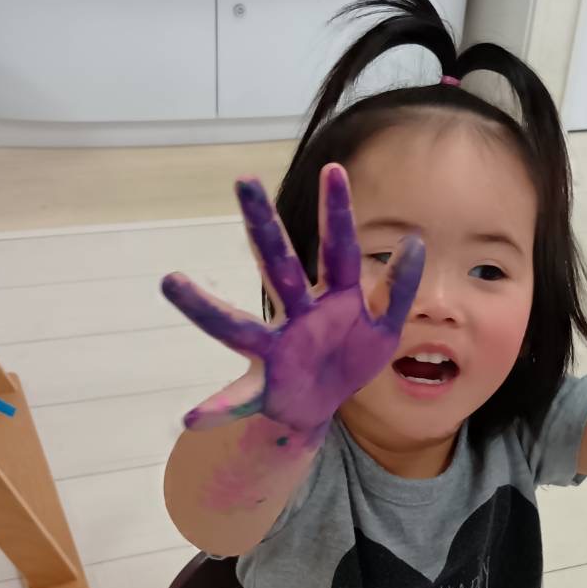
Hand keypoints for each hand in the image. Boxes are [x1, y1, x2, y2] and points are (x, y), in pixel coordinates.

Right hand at [162, 165, 423, 433]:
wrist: (319, 408)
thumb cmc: (347, 357)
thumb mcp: (383, 326)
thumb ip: (398, 288)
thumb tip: (415, 241)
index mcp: (333, 298)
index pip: (337, 248)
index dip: (338, 213)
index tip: (333, 169)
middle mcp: (297, 315)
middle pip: (278, 266)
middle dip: (263, 226)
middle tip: (244, 180)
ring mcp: (275, 350)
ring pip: (237, 326)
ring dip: (204, 306)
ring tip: (171, 281)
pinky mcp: (264, 388)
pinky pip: (237, 401)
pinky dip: (215, 409)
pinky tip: (190, 419)